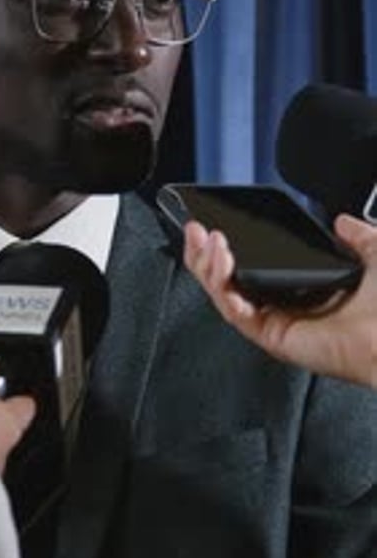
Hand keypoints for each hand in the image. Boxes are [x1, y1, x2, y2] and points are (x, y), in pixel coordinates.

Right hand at [184, 213, 376, 388]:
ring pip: (225, 296)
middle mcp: (288, 307)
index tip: (218, 225)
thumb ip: (358, 235)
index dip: (230, 248)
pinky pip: (237, 314)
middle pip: (229, 282)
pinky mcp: (274, 337)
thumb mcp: (375, 253)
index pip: (254, 268)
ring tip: (210, 241)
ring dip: (209, 266)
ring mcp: (278, 322)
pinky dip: (223, 288)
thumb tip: (343, 221)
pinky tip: (223, 265)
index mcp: (306, 290)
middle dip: (205, 254)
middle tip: (198, 231)